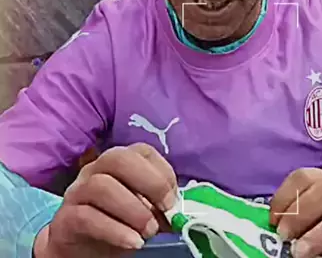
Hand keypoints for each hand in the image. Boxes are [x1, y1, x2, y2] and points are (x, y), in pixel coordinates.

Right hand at [34, 143, 176, 257]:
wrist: (80, 249)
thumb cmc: (118, 221)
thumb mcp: (143, 210)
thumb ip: (158, 204)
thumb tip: (177, 210)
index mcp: (119, 161)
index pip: (142, 151)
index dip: (162, 171)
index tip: (173, 198)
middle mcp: (96, 169)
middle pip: (119, 159)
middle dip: (149, 182)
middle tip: (166, 209)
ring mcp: (78, 190)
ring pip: (102, 186)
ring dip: (133, 209)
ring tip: (150, 231)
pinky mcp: (65, 218)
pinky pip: (86, 217)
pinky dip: (115, 230)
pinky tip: (133, 243)